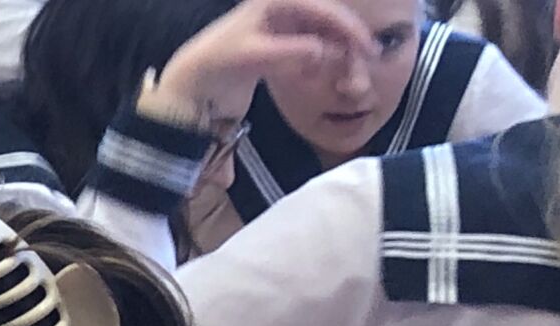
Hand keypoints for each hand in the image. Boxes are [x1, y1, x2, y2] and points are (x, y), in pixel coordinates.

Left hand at [143, 0, 371, 125]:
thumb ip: (290, 51)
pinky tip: (315, 79)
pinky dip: (319, 64)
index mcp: (278, 0)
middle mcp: (285, 7)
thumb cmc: (216, 63)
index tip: (366, 49)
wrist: (193, 84)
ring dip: (337, 55)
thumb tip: (325, 50)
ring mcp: (285, 26)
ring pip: (325, 35)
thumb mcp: (252, 57)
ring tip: (343, 79)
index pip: (324, 9)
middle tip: (361, 68)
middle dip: (348, 42)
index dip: (349, 28)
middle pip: (330, 20)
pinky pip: (312, 50)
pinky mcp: (282, 45)